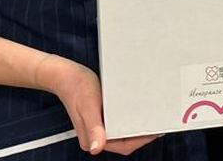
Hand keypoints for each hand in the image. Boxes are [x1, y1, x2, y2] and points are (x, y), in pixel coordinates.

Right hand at [37, 54, 161, 155]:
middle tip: (158, 122)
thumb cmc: (75, 88)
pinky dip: (130, 117)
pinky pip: (120, 121)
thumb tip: (97, 148)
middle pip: (126, 140)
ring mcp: (99, 127)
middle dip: (143, 133)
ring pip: (124, 131)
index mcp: (92, 138)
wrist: (65, 75)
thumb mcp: (87, 106)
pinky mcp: (101, 118)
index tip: (156, 131)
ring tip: (151, 116)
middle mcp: (96, 135)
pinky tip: (137, 109)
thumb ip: (93, 128)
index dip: (142, 140)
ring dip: (137, 125)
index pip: (124, 146)